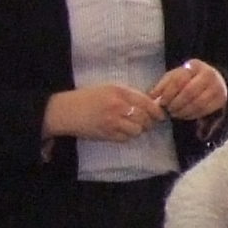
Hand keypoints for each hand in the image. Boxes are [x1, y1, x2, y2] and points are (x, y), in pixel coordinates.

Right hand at [45, 86, 163, 141]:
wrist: (67, 111)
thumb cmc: (88, 98)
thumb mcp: (109, 89)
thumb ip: (128, 95)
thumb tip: (150, 104)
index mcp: (119, 92)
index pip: (146, 103)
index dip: (156, 111)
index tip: (160, 115)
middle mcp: (118, 106)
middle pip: (145, 118)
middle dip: (149, 122)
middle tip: (147, 123)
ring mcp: (112, 121)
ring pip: (137, 130)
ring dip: (138, 130)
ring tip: (133, 127)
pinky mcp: (107, 134)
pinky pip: (126, 138)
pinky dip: (127, 136)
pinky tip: (122, 131)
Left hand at [150, 60, 226, 121]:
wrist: (215, 80)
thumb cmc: (190, 78)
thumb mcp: (176, 76)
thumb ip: (163, 85)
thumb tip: (151, 96)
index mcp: (194, 65)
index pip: (179, 80)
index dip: (168, 93)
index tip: (162, 102)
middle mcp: (208, 74)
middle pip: (189, 92)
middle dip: (176, 103)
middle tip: (169, 110)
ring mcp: (216, 87)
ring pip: (197, 103)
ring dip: (183, 111)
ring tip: (175, 113)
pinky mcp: (220, 99)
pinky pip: (204, 110)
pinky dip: (192, 115)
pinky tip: (184, 115)